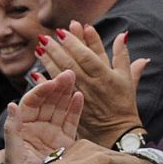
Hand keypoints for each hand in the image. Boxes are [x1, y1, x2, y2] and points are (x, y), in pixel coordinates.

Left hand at [4, 69, 82, 163]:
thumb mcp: (14, 157)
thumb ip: (13, 131)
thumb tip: (11, 104)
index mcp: (22, 128)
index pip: (31, 103)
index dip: (40, 91)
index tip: (51, 82)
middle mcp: (37, 128)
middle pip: (47, 102)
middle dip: (56, 87)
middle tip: (68, 73)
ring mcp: (52, 134)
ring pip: (60, 108)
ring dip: (66, 93)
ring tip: (74, 79)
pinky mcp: (66, 143)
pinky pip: (70, 122)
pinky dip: (75, 109)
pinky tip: (79, 96)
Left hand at [37, 21, 147, 145]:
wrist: (118, 133)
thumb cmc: (124, 103)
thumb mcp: (128, 79)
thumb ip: (123, 56)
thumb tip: (122, 35)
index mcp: (106, 76)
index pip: (88, 56)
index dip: (75, 42)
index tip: (64, 29)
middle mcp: (92, 85)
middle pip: (71, 64)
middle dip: (57, 49)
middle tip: (46, 36)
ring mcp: (80, 97)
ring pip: (61, 77)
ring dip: (48, 62)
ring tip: (39, 48)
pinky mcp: (72, 108)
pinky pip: (56, 95)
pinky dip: (46, 84)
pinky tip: (34, 74)